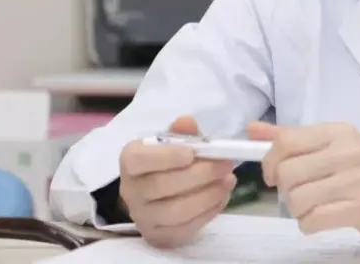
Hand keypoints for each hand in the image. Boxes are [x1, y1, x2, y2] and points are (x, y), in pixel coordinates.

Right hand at [119, 116, 235, 247]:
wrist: (157, 195)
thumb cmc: (168, 161)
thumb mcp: (174, 142)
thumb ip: (182, 133)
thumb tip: (187, 122)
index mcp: (130, 161)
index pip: (138, 160)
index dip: (166, 157)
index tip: (192, 152)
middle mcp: (130, 191)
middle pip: (162, 186)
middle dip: (200, 174)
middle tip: (227, 164)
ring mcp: (143, 217)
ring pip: (175, 211)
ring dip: (208, 194)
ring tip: (229, 180)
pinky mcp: (159, 236)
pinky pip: (185, 228)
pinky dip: (209, 211)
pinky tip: (223, 196)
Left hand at [246, 121, 359, 239]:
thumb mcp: (332, 146)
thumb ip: (292, 138)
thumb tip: (252, 128)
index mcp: (339, 132)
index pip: (287, 141)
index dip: (270, 161)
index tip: (275, 174)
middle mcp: (348, 151)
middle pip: (287, 173)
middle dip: (285, 189)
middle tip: (300, 192)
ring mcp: (356, 180)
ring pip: (297, 199)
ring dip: (297, 209)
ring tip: (313, 207)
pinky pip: (312, 220)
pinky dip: (308, 224)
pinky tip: (320, 219)